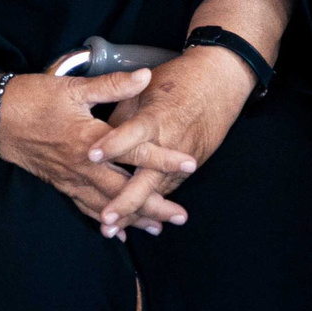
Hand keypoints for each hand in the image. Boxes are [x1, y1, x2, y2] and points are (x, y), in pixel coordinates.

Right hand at [0, 70, 189, 236]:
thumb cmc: (33, 98)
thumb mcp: (74, 87)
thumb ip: (112, 85)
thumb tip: (145, 76)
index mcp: (90, 140)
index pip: (135, 152)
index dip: (164, 158)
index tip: (190, 165)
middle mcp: (82, 166)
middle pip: (124, 191)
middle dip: (154, 205)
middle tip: (181, 217)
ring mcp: (69, 178)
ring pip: (105, 205)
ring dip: (132, 218)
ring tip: (158, 228)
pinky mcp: (58, 184)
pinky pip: (84, 207)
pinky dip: (102, 220)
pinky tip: (117, 231)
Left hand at [83, 47, 261, 233]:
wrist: (222, 81)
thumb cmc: (179, 80)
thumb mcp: (145, 89)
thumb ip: (120, 116)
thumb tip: (97, 138)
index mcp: (155, 119)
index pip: (131, 136)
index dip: (111, 146)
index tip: (90, 157)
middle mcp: (170, 143)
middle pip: (146, 179)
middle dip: (126, 201)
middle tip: (106, 219)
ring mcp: (183, 157)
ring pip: (157, 191)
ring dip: (136, 212)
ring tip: (112, 230)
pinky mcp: (192, 164)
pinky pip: (167, 188)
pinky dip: (152, 205)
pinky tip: (135, 221)